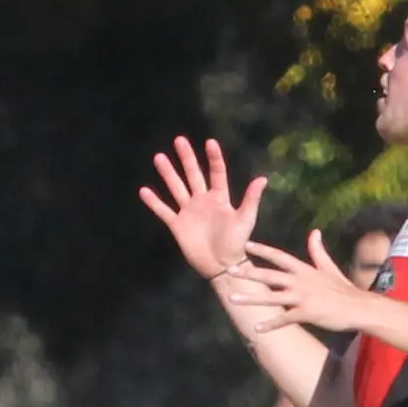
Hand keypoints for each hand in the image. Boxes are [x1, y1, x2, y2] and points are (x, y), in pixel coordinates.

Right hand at [139, 137, 266, 280]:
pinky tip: (144, 191)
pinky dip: (154, 202)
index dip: (214, 158)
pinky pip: (164, 211)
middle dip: (186, 158)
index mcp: (219, 198)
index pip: (216, 173)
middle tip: (179, 140)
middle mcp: (202, 201)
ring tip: (159, 157)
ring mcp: (188, 212)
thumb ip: (251, 199)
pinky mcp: (177, 225)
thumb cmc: (237, 243)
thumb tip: (263, 178)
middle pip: (193, 175)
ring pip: (176, 188)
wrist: (222, 266)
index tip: (210, 142)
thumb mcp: (245, 219)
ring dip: (168, 174)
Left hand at [226, 233, 378, 333]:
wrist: (359, 308)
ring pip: (271, 297)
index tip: (246, 244)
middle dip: (248, 272)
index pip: (279, 256)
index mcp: (304, 269)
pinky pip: (284, 319)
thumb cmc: (342, 288)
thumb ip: (317, 251)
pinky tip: (256, 329)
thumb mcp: (328, 267)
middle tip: (229, 270)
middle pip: (269, 275)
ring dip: (250, 298)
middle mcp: (300, 281)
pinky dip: (270, 324)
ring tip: (232, 298)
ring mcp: (302, 297)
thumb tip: (315, 232)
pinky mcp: (307, 313)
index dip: (262, 250)